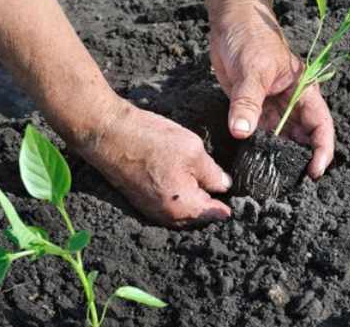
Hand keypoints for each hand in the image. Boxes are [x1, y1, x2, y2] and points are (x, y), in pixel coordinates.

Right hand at [78, 99, 231, 227]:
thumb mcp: (193, 151)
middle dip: (213, 203)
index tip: (242, 197)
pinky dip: (180, 195)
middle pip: (200, 216)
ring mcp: (152, 210)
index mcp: (184, 207)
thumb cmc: (151, 140)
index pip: (216, 214)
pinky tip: (185, 177)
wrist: (108, 133)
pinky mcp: (142, 200)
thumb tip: (225, 186)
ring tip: (207, 180)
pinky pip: (169, 204)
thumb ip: (214, 173)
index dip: (231, 204)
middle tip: (226, 185)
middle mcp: (167, 216)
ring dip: (196, 199)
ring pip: (184, 211)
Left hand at [209, 1, 334, 177]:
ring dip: (277, 156)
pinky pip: (259, 134)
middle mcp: (292, 103)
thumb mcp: (252, 69)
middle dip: (299, 160)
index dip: (322, 151)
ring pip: (281, 139)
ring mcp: (273, 107)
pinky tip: (252, 163)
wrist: (230, 21)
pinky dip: (257, 148)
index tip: (314, 172)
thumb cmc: (250, 37)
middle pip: (303, 138)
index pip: (321, 126)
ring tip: (270, 178)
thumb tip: (241, 132)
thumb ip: (247, 102)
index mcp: (304, 90)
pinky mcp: (254, 109)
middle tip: (287, 183)